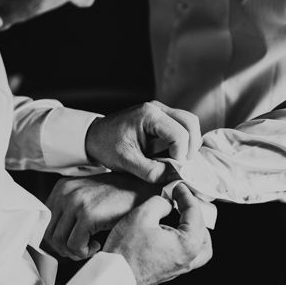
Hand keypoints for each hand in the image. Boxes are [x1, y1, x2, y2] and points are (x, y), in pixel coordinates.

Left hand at [44, 174, 156, 260]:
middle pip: (49, 235)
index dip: (59, 239)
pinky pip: (75, 245)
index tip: (75, 242)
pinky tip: (98, 244)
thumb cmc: (119, 198)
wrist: (143, 189)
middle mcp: (65, 192)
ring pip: (60, 243)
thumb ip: (69, 211)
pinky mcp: (88, 214)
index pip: (45, 223)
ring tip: (91, 246)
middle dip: (66, 248)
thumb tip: (54, 238)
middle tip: (84, 248)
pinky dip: (85, 251)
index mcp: (62, 187)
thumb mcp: (88, 197)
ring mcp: (76, 202)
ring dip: (75, 251)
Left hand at [85, 101, 200, 182]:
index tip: (175, 168)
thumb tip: (175, 176)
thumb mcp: (127, 162)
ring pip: (189, 123)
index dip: (182, 153)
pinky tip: (173, 154)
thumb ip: (151, 171)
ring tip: (178, 160)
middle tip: (183, 165)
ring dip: (189, 143)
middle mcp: (157, 108)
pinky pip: (181, 127)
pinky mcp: (161, 119)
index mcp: (148, 115)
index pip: (180, 133)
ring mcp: (160, 111)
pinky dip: (183, 141)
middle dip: (191, 146)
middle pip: (190, 122)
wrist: (93, 137)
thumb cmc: (106, 145)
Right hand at [104, 183, 212, 284]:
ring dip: (195, 230)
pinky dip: (187, 241)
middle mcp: (188, 258)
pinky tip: (174, 233)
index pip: (195, 213)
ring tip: (184, 218)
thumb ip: (160, 202)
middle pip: (203, 232)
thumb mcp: (142, 215)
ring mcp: (180, 268)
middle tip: (183, 201)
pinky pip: (188, 256)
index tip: (177, 187)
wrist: (114, 277)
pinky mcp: (170, 272)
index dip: (186, 195)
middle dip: (195, 214)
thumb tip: (167, 202)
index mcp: (188, 244)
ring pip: (200, 248)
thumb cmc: (126, 250)